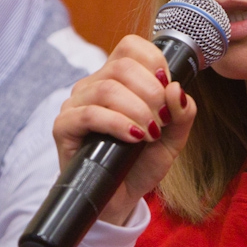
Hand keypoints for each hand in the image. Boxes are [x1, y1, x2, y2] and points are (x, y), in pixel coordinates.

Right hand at [52, 34, 196, 225]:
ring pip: (107, 88)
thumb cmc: (141, 163)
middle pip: (122, 66)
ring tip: (150, 134)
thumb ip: (182, 114)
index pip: (131, 47)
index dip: (154, 63)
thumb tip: (177, 88)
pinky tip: (134, 137)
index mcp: (118, 79)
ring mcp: (76, 104)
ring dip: (137, 111)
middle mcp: (94, 85)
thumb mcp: (173, 139)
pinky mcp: (64, 127)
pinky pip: (90, 114)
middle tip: (162, 120)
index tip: (168, 91)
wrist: (119, 199)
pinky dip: (117, 123)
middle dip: (151, 92)